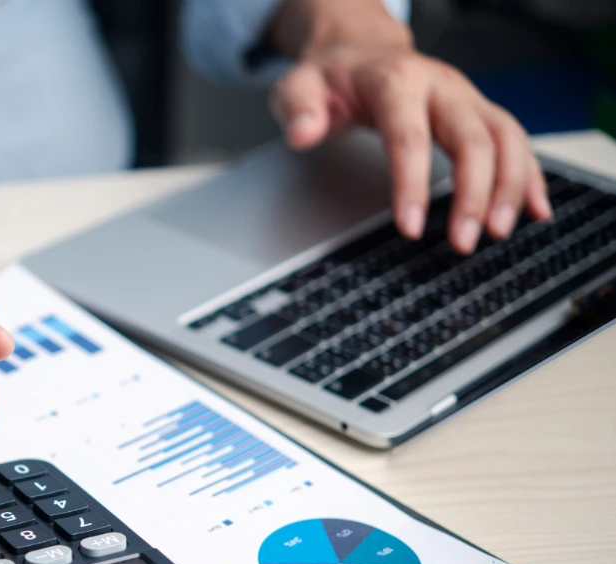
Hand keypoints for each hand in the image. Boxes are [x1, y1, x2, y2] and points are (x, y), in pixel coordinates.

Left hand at [269, 0, 552, 253]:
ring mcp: (466, 98)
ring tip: (500, 232)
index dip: (412, 183)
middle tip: (464, 241)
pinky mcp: (479, 112)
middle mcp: (441, 86)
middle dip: (473, 194)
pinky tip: (535, 209)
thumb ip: (298, 109)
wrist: (360, 52)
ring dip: (510, 187)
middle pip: (472, 139)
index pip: (410, 136)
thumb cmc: (331, 77)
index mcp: (396, 81)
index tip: (409, 227)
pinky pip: (515, 141)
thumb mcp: (299, 86)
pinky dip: (530, 176)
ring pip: (506, 138)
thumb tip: (301, 132)